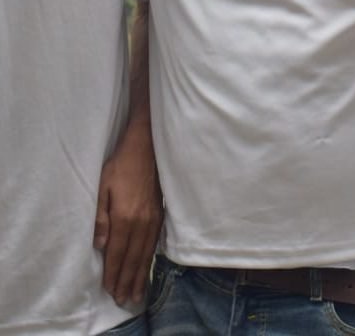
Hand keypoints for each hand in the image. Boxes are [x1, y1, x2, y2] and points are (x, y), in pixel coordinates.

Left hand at [94, 122, 162, 304]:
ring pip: (146, 253)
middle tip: (124, 300)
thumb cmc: (120, 166)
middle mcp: (142, 222)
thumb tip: (100, 245)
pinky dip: (150, 259)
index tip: (110, 290)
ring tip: (136, 293)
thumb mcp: (102, 187)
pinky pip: (155, 243)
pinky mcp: (160, 213)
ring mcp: (154, 218)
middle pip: (133, 257)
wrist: (147, 148)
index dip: (113, 272)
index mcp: (125, 217)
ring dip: (141, 274)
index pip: (117, 252)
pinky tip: (147, 267)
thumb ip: (100, 217)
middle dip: (127, 280)